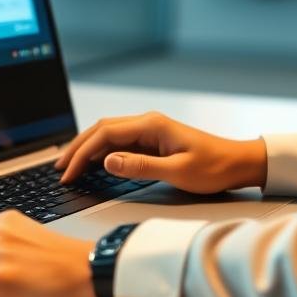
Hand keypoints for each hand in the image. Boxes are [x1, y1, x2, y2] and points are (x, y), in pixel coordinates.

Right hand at [54, 110, 266, 193]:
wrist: (238, 163)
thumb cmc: (214, 167)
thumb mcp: (177, 171)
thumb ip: (141, 167)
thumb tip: (107, 160)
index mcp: (151, 125)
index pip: (105, 134)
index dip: (82, 153)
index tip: (68, 173)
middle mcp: (147, 123)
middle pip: (101, 130)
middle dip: (77, 147)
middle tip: (58, 168)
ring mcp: (150, 132)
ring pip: (108, 135)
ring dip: (87, 148)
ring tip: (68, 165)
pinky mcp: (153, 142)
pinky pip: (120, 143)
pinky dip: (101, 152)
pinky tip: (92, 163)